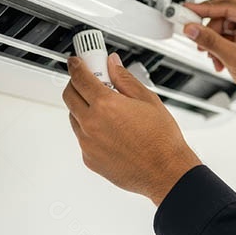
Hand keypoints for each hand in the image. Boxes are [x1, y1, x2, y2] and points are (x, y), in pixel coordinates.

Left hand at [63, 53, 200, 204]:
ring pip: (74, 118)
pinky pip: (82, 138)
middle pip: (69, 96)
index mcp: (106, 105)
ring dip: (83, 108)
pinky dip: (90, 131)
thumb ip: (125, 79)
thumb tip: (113, 65)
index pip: (79, 77)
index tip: (76, 62)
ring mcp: (87, 143)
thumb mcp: (148, 100)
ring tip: (108, 112)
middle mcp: (92, 124)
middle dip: (76, 85)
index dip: (76, 65)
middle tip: (91, 83)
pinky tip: (112, 133)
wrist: (166, 172)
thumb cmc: (162, 140)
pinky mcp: (89, 159)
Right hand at [183, 0, 235, 132]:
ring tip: (213, 57)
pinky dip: (220, 48)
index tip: (187, 10)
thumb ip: (209, 40)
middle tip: (194, 34)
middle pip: (223, 14)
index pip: (226, 5)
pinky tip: (219, 60)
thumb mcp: (232, 57)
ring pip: (223, 27)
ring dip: (214, 42)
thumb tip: (192, 29)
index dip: (203, 8)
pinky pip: (228, 37)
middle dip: (208, 28)